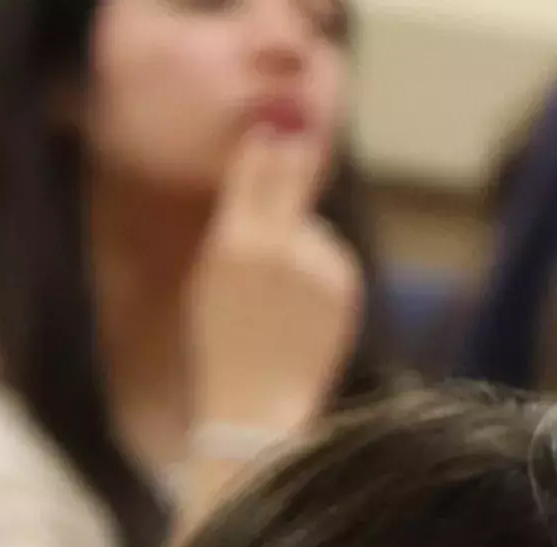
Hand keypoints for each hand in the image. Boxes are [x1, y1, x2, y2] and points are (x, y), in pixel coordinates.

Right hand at [187, 121, 362, 445]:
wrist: (258, 405)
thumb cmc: (222, 345)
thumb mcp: (210, 281)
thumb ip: (235, 232)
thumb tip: (262, 186)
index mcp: (235, 244)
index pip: (254, 176)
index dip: (264, 150)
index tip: (271, 130)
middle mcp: (280, 247)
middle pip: (291, 185)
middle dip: (292, 163)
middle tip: (296, 138)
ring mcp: (318, 266)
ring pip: (312, 232)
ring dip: (302, 244)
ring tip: (281, 295)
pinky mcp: (346, 286)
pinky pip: (331, 260)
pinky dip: (321, 271)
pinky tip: (304, 307)